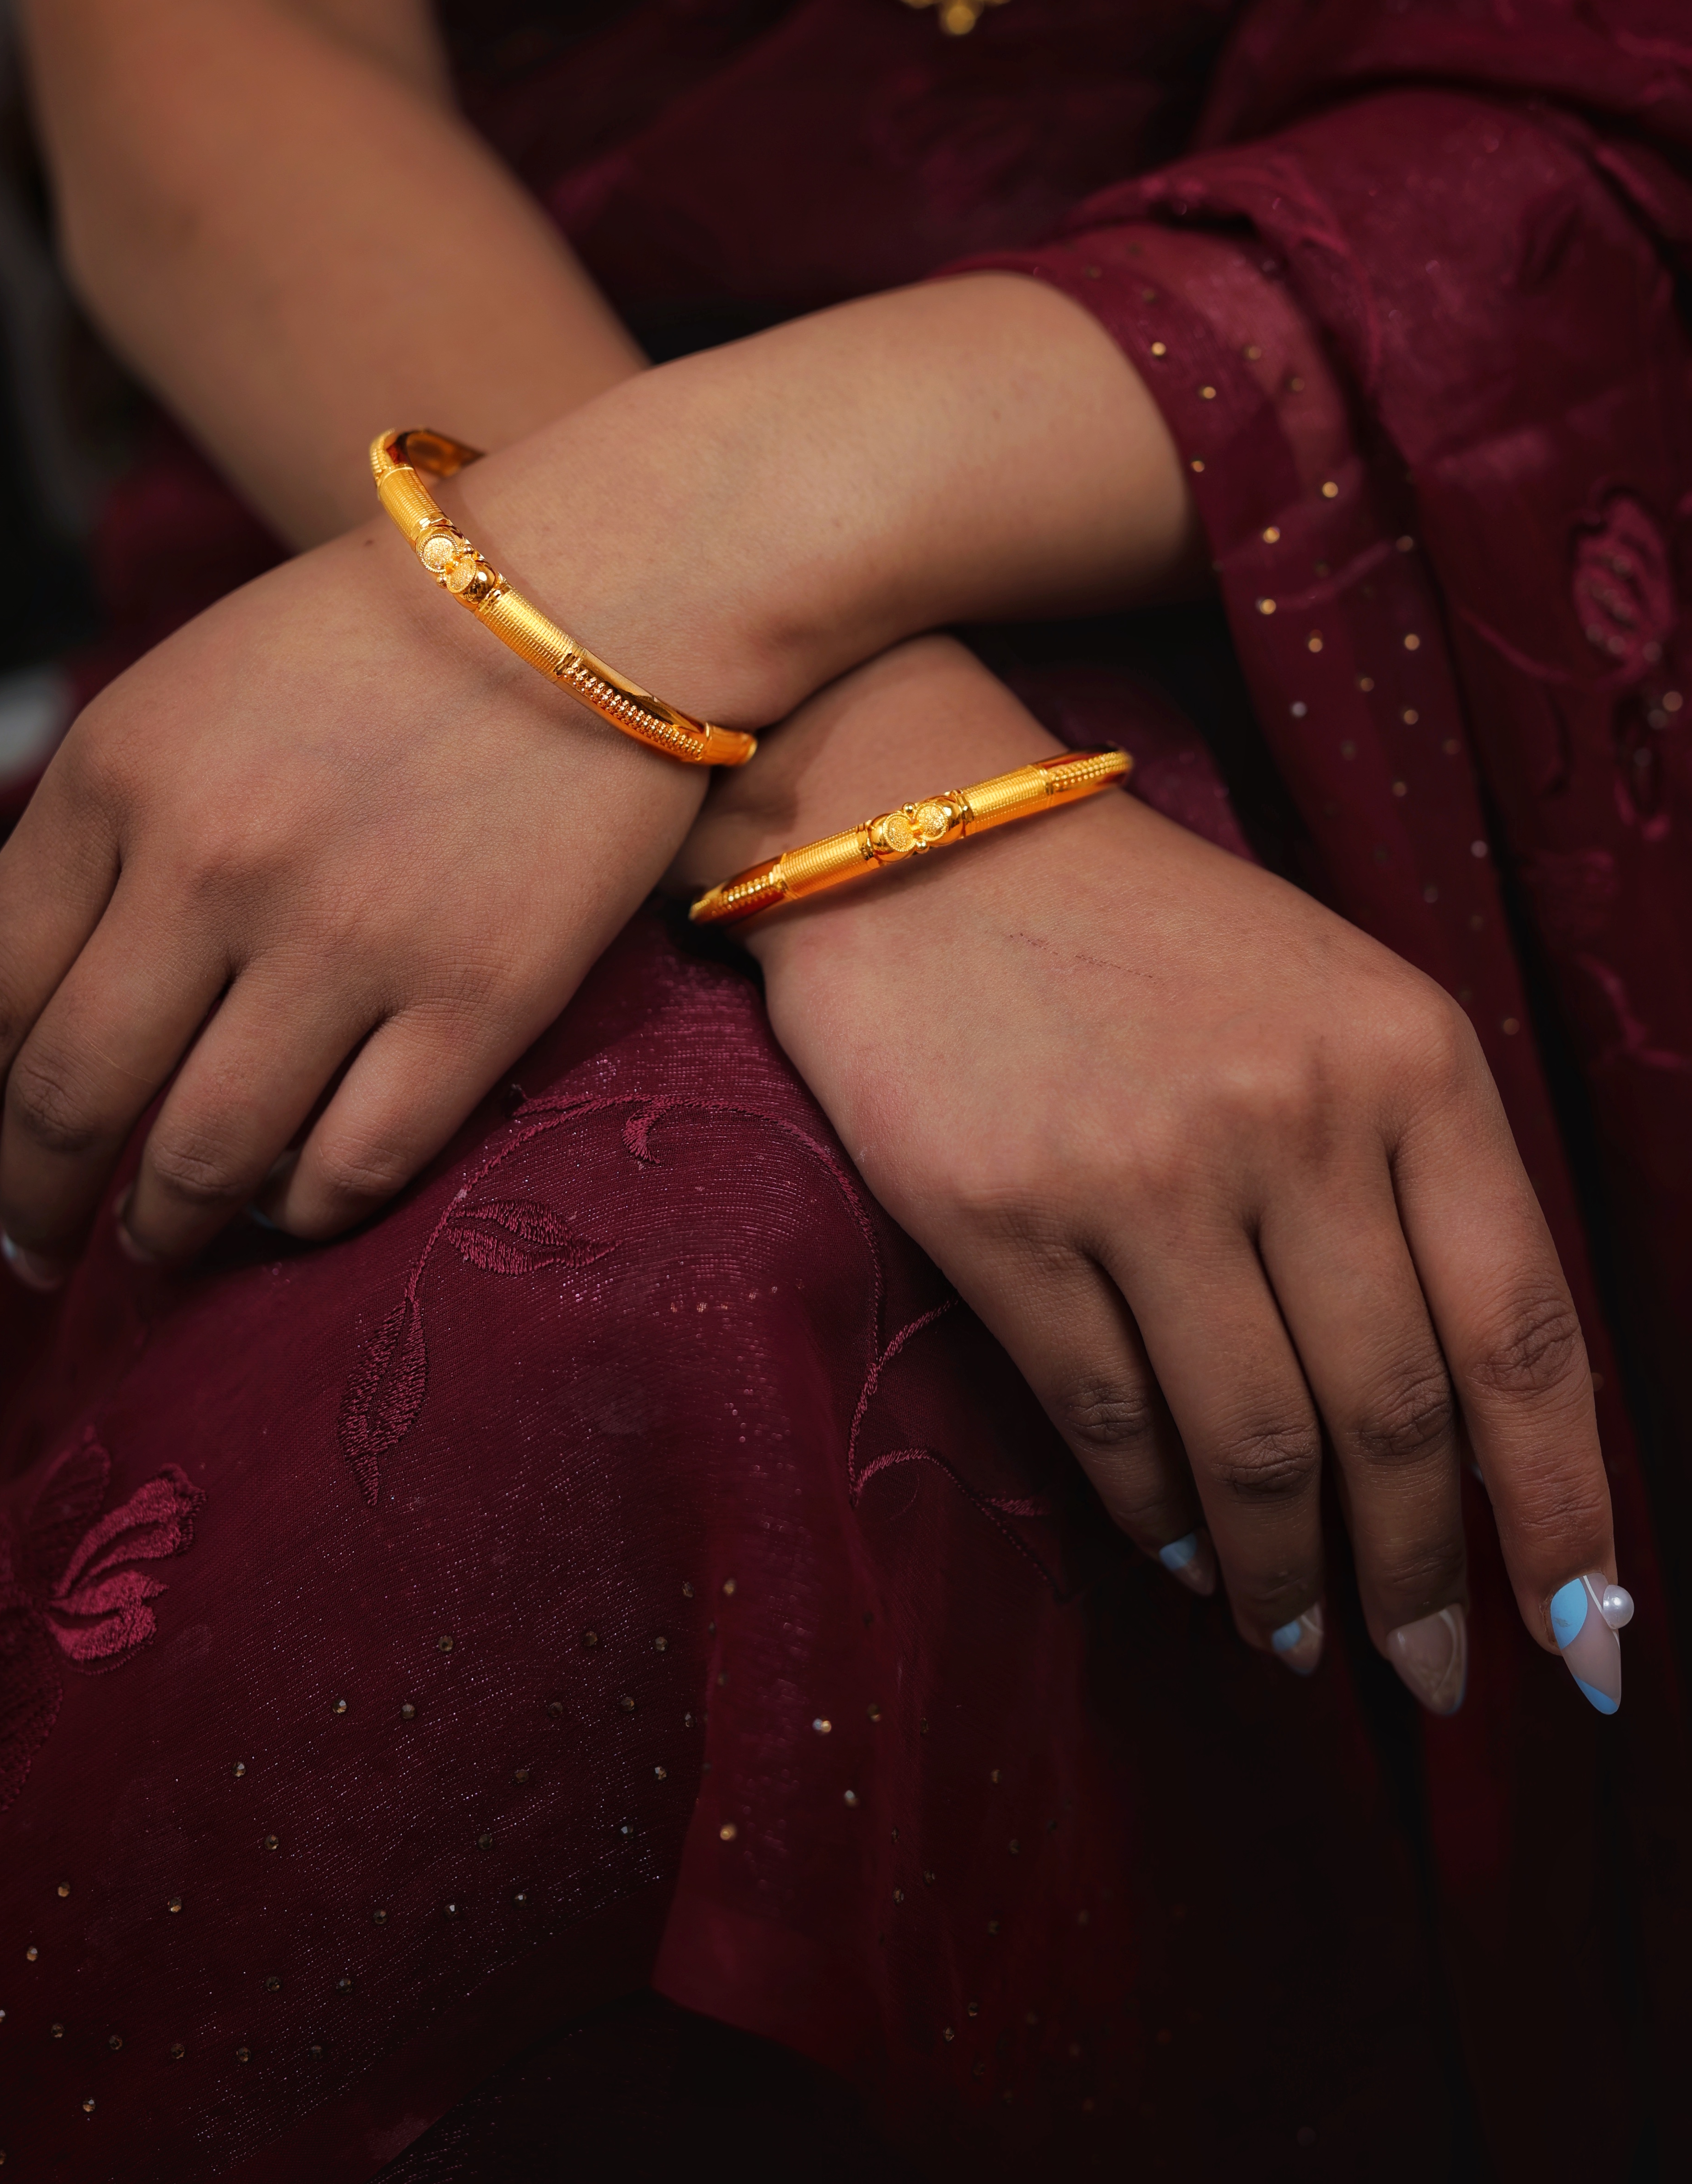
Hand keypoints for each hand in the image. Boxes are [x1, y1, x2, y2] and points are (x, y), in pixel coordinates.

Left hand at [0, 520, 708, 1284]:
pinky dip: (301, 1212)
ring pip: (204, 1161)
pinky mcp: (480, 993)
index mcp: (121, 774)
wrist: (603, 587)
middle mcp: (216, 862)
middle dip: (32, 1210)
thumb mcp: (184, 700)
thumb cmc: (381, 643)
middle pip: (70, 1102)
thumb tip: (0, 1007)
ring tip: (160, 1240)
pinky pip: (354, 1166)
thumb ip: (89, 841)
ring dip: (161, 1230)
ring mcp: (351, 936)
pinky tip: (290, 1203)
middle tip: (32, 1256)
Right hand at [683, 637, 1617, 1711]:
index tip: (1586, 1644)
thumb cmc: (1153, 938)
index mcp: (1407, 1059)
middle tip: (1431, 1673)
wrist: (925, 838)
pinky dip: (1160, 1516)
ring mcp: (1144, 1169)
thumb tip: (1458, 1428)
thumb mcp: (1332, 1007)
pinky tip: (1187, 1554)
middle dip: (1424, 1579)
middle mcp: (1292, 1116)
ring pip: (1256, 1442)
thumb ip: (1410, 1185)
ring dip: (1290, 1575)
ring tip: (1297, 1635)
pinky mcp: (1006, 1214)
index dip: (1563, 1514)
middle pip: (1394, 1415)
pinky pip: (1113, 1418)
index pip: (1523, 1333)